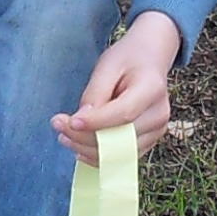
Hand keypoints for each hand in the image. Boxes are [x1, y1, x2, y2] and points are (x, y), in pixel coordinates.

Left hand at [52, 10, 183, 164]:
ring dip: (87, 148)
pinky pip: (121, 157)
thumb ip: (95, 94)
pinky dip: (97, 155)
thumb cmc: (127, 59)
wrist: (150, 59)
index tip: (69, 122)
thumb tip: (81, 122)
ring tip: (64, 135)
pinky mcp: (150, 141)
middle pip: (120, 138)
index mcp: (152, 89)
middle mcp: (159, 114)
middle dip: (84, 137)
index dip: (95, 123)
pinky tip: (78, 145)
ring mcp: (157, 130)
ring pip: (119, 153)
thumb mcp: (107, 65)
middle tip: (57, 124)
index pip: (123, 114)